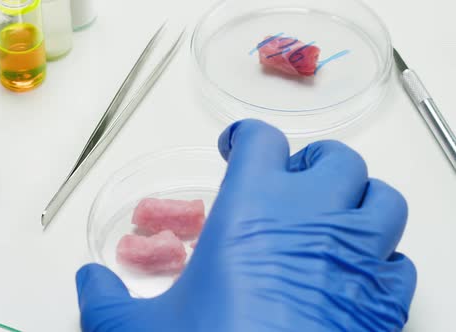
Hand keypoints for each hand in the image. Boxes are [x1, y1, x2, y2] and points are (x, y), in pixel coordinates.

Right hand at [75, 119, 416, 330]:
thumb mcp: (137, 330)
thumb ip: (105, 300)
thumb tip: (89, 282)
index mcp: (251, 212)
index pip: (262, 141)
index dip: (246, 136)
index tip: (237, 145)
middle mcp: (313, 223)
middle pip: (336, 161)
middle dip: (312, 164)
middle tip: (289, 183)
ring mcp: (356, 261)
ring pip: (383, 201)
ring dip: (359, 201)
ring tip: (332, 216)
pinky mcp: (383, 304)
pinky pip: (399, 262)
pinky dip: (382, 259)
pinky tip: (354, 272)